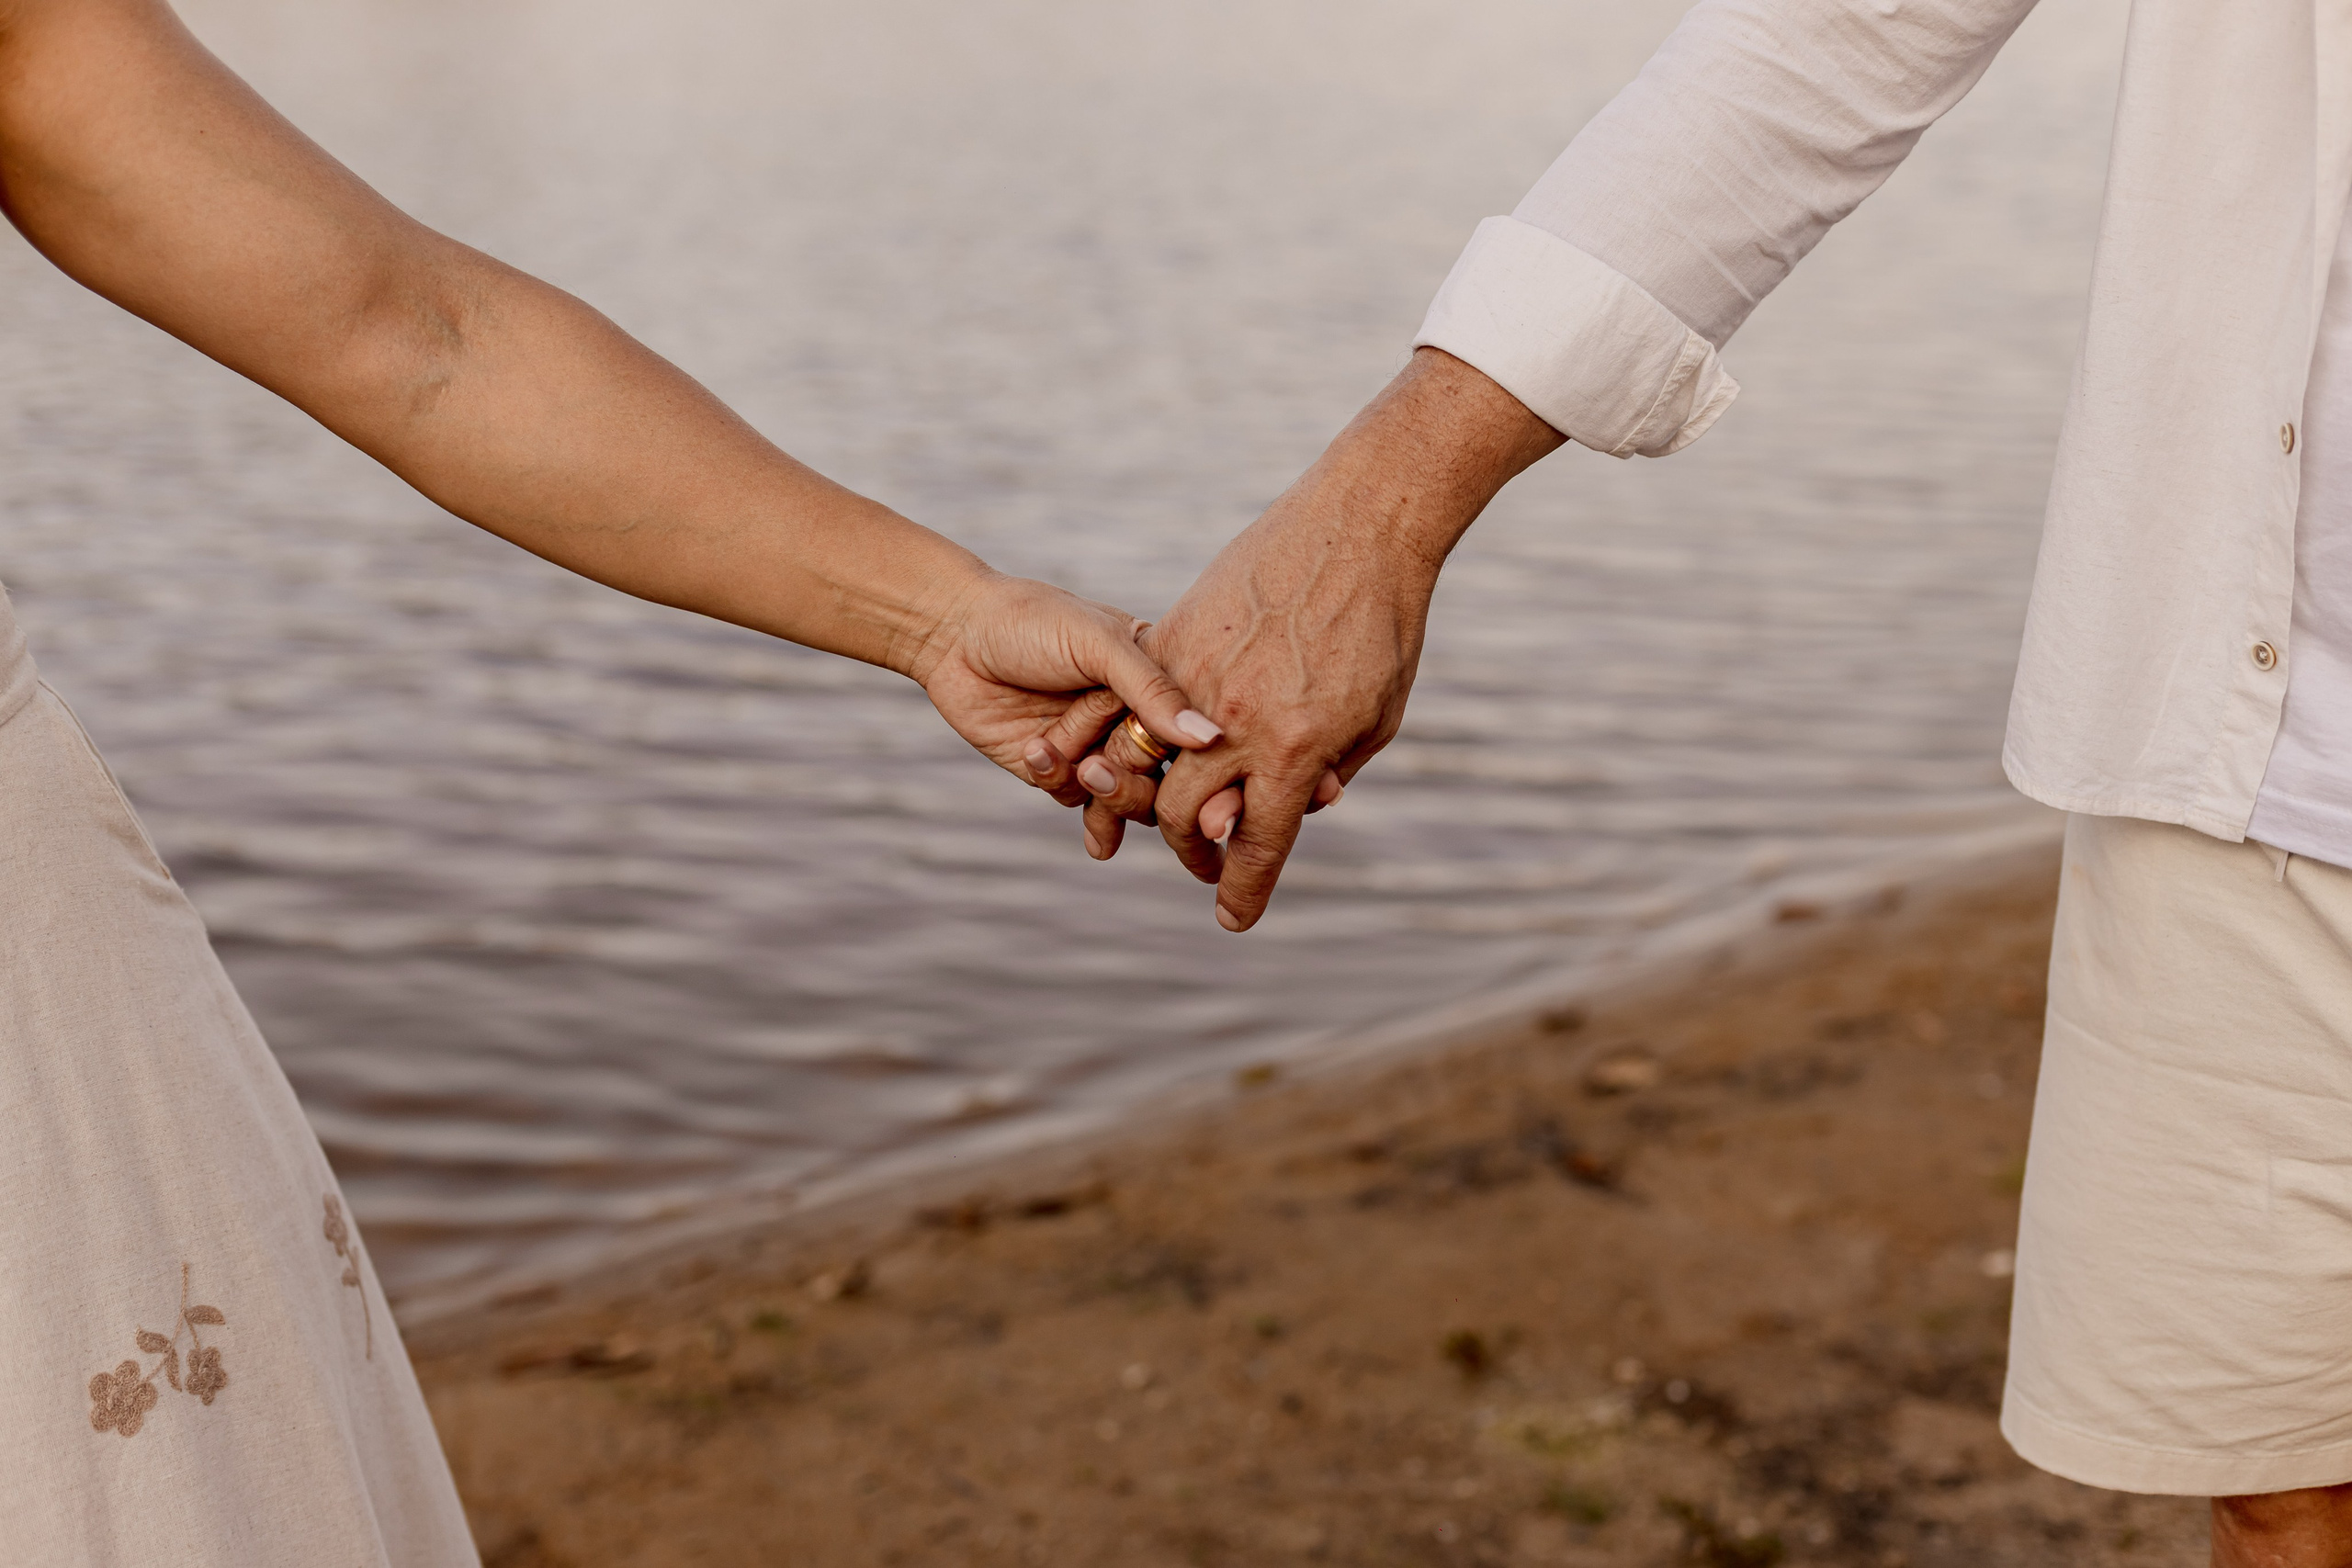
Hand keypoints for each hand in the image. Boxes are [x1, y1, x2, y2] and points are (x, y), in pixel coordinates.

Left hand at [908, 571, 1221, 804]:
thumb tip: (1211, 738)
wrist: (954, 633)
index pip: (1197, 738)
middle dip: (1138, 785)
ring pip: (1125, 802)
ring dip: (1105, 795)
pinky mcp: (1057, 770)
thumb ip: (1153, 691)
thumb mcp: (1099, 644)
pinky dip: (1057, 779)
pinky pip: (1074, 798)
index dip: (1199, 767)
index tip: (1188, 779)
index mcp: (1160, 682)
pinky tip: (1035, 750)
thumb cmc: (1033, 620)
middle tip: (1101, 766)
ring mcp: (1096, 748)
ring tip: (1080, 767)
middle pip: (1165, 782)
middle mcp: (1133, 720)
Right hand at [1076, 349, 1562, 926]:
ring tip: (1176, 811)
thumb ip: (1331, 771)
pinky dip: (1144, 735)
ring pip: (1147, 764)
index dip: (1242, 892)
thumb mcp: (1376, 717)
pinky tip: (1164, 744)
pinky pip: (1141, 703)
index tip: (1232, 919)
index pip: (1257, 845)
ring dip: (1153, 802)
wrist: (1358, 526)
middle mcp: (1238, 720)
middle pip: (1186, 816)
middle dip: (1194, 854)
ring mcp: (1197, 677)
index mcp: (1296, 749)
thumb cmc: (1383, 625)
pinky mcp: (1173, 636)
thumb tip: (1302, 811)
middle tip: (1209, 865)